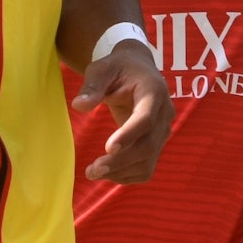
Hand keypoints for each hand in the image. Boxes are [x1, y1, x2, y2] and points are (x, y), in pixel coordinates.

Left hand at [70, 40, 173, 182]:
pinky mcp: (156, 144)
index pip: (146, 119)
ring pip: (148, 161)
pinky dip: (127, 175)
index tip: (108, 148)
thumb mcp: (102, 68)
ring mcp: (162, 131)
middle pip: (148, 145)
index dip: (129, 134)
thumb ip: (92, 85)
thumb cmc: (117, 68)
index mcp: (154, 92)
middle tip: (92, 170)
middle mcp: (164, 114)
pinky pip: (146, 167)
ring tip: (92, 173)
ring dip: (121, 172)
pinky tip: (106, 173)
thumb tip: (78, 105)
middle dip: (121, 161)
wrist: (137, 70)